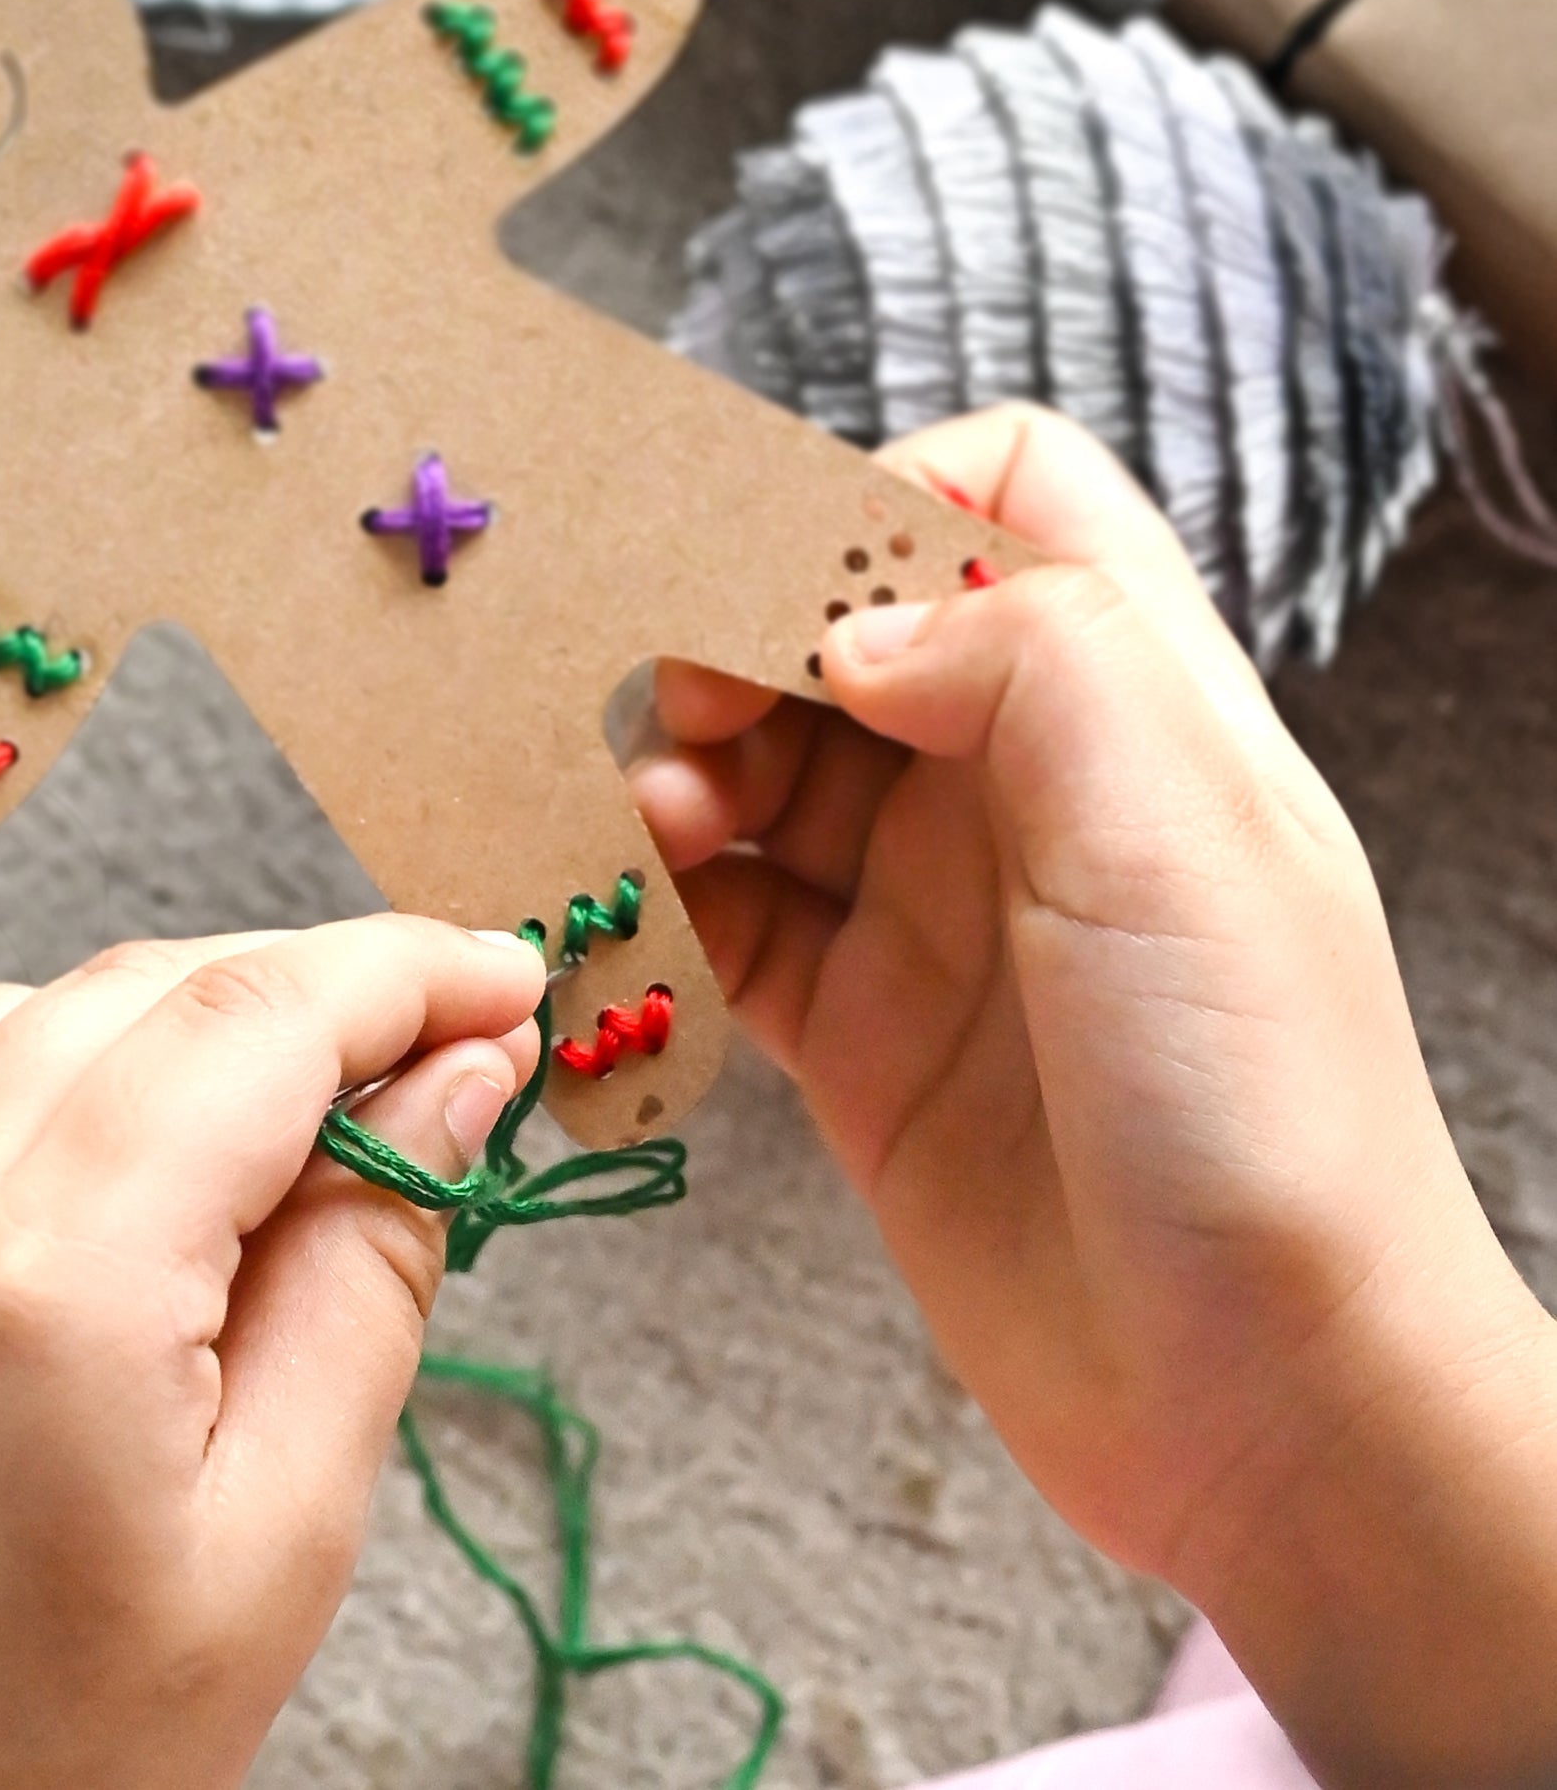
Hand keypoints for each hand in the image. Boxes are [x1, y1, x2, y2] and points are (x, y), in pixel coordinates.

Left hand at [0, 919, 544, 1789]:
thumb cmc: (64, 1764)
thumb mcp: (282, 1538)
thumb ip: (376, 1268)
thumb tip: (458, 1078)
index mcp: (49, 1288)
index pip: (260, 1022)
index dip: (404, 972)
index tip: (503, 978)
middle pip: (146, 992)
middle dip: (306, 991)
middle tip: (427, 1050)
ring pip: (20, 1015)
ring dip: (166, 1026)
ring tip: (268, 1123)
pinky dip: (24, 1078)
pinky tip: (94, 1163)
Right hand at [630, 406, 1556, 1787]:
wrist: (1265, 1406)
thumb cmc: (1269, 1109)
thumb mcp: (1182, 836)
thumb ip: (1030, 660)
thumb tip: (851, 624)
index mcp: (1127, 703)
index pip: (1002, 500)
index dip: (883, 497)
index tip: (783, 572)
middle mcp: (1021, 788)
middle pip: (843, 633)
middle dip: (737, 634)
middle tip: (668, 690)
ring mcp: (932, 911)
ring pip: (766, 772)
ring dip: (683, 761)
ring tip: (651, 805)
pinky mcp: (854, 1031)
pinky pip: (727, 918)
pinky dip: (661, 891)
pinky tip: (634, 889)